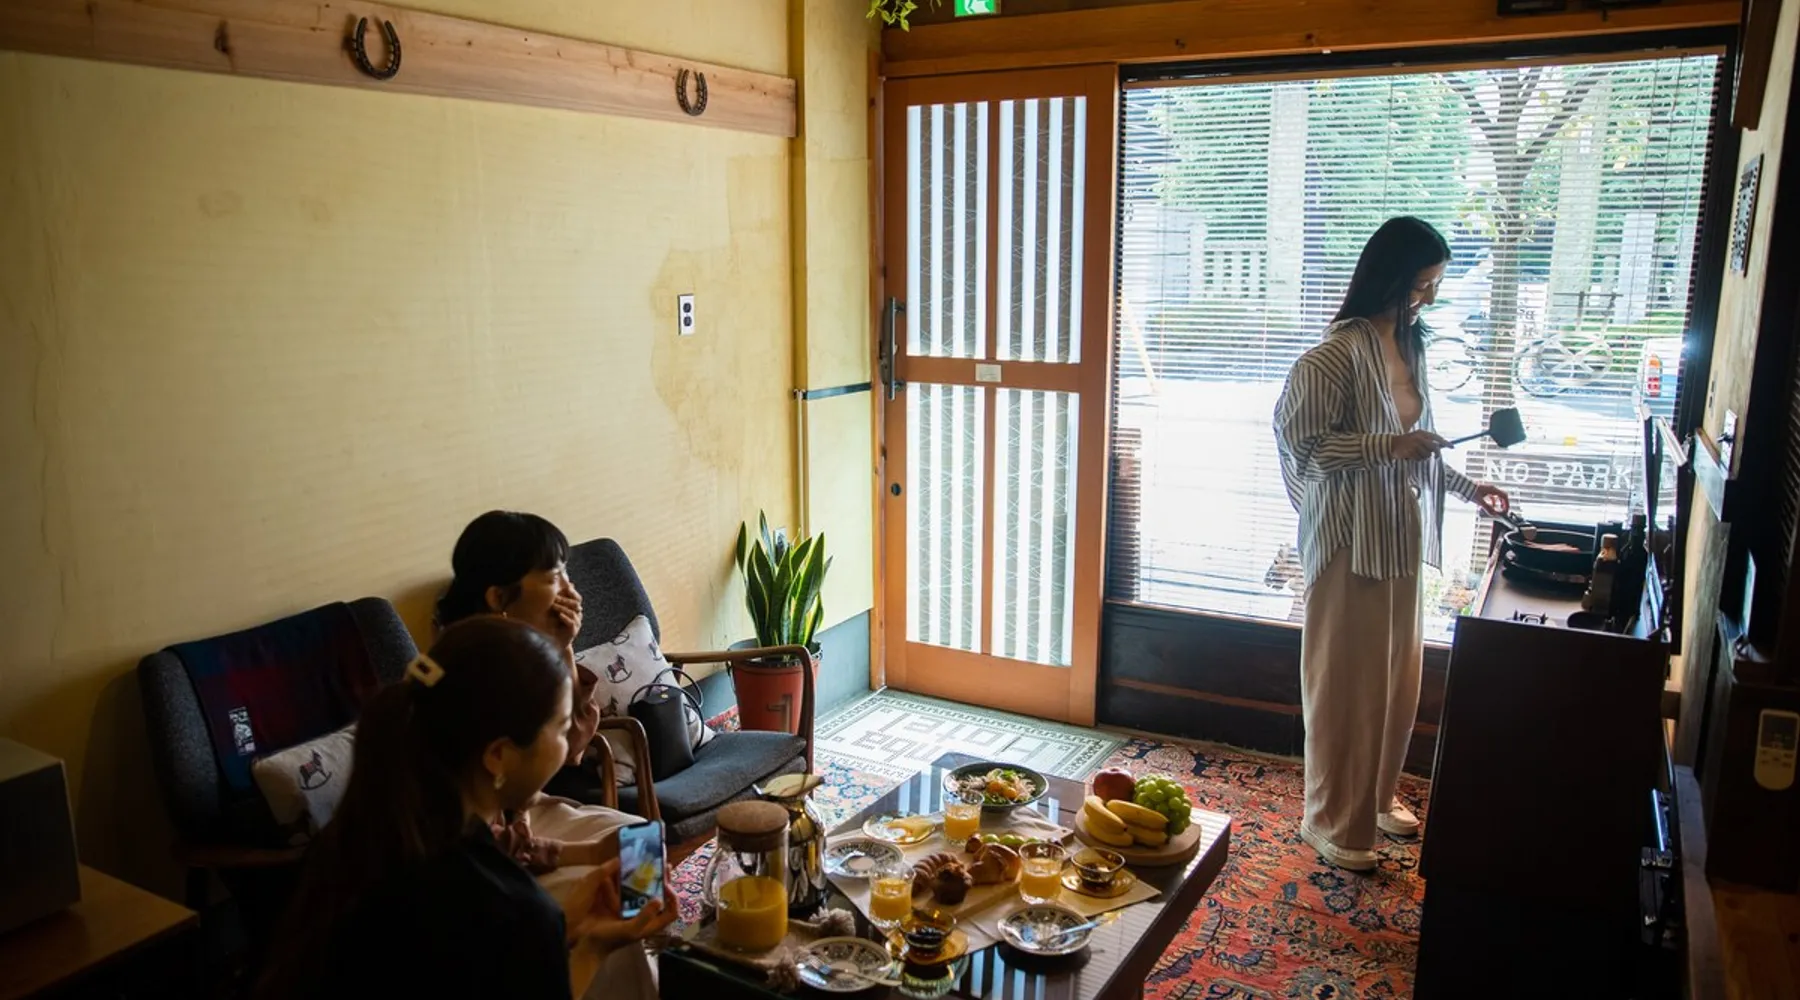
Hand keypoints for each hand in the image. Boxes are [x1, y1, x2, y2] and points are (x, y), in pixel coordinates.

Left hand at [547, 591, 582, 649]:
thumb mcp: (555, 611)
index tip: (565, 588)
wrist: (556, 642)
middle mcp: (578, 616)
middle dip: (564, 600)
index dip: (573, 593)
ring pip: (572, 613)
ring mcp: (577, 623)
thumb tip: (560, 589)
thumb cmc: (554, 625)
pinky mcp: (574, 631)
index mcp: (575, 609)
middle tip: (554, 597)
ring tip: (553, 606)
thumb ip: (559, 600)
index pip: (577, 599)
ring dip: (562, 608)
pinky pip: (571, 623)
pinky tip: (559, 615)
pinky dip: (565, 618)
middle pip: (575, 604)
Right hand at [565, 861, 679, 951]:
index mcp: (650, 924)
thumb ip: (644, 917)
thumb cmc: (611, 939)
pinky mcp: (619, 904)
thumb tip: (659, 900)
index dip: (674, 899)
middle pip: (661, 896)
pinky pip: (629, 889)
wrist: (588, 942)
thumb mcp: (630, 930)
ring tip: (650, 862)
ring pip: (646, 890)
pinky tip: (628, 867)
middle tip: (664, 865)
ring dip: (649, 877)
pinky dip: (630, 879)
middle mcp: (644, 915)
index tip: (667, 885)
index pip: (672, 912)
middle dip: (664, 881)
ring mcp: (632, 908)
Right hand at [1390, 430, 1447, 460]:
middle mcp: (1419, 438)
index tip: (1452, 447)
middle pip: (1434, 447)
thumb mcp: (1417, 437)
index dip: (1445, 443)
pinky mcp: (1410, 451)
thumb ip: (1428, 441)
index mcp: (1422, 433)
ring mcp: (1414, 445)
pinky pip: (1419, 458)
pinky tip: (1412, 456)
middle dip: (1436, 453)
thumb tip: (1440, 447)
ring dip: (1424, 457)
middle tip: (1436, 457)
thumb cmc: (1407, 441)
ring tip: (1417, 454)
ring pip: (1427, 455)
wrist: (1392, 444)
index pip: (1437, 438)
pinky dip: (1417, 459)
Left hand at [1473, 483, 1510, 514]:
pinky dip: (1491, 501)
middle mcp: (1491, 488)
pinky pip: (1491, 496)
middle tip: (1502, 510)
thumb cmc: (1471, 490)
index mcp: (1493, 489)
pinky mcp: (1483, 491)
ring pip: (1496, 496)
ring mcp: (1487, 489)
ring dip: (1497, 503)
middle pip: (1502, 496)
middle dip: (1503, 504)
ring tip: (1495, 509)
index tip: (1506, 510)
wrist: (1463, 485)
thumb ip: (1487, 508)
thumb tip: (1493, 514)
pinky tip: (1488, 506)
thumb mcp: (1480, 501)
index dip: (1507, 504)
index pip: (1504, 496)